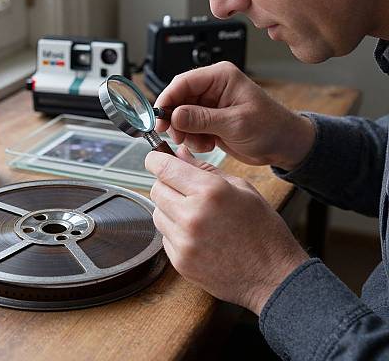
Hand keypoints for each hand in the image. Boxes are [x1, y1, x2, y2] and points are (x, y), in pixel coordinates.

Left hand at [145, 146, 308, 314]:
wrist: (274, 277)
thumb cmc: (263, 229)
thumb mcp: (241, 188)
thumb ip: (204, 169)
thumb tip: (179, 153)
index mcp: (210, 191)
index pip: (164, 167)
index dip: (156, 159)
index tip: (156, 158)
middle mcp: (192, 215)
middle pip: (156, 189)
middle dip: (166, 184)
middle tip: (184, 188)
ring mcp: (184, 241)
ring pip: (157, 212)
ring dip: (169, 208)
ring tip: (196, 214)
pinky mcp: (180, 261)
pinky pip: (165, 236)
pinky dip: (175, 232)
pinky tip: (198, 235)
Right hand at [155, 61, 314, 170]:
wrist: (285, 145)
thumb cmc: (271, 127)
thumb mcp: (236, 123)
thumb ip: (203, 119)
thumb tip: (175, 114)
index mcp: (221, 77)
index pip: (183, 82)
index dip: (167, 99)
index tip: (159, 118)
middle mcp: (213, 88)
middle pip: (178, 99)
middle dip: (175, 119)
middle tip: (175, 135)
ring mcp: (210, 105)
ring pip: (181, 115)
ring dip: (185, 132)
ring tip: (200, 143)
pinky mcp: (209, 120)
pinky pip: (189, 127)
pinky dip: (193, 139)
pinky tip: (207, 144)